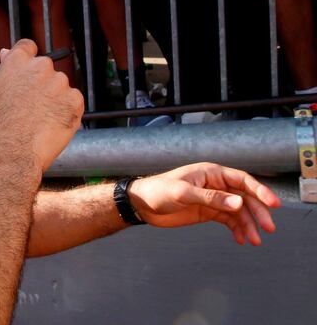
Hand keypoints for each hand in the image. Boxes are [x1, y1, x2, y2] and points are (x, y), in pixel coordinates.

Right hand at [0, 39, 83, 171]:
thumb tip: (6, 53)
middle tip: (35, 106)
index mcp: (16, 62)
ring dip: (55, 100)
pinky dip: (67, 113)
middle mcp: (40, 66)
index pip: (27, 47)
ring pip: (60, 87)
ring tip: (40, 122)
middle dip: (43, 83)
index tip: (29, 71)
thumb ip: (6, 73)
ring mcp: (60, 82)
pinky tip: (52, 126)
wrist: (11, 153)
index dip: (28, 58)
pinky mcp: (75, 99)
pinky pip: (73, 102)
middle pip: (46, 68)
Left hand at [128, 163, 280, 245]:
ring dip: (248, 225)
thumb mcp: (183, 193)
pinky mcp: (208, 212)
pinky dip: (236, 229)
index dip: (260, 191)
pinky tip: (241, 240)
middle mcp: (215, 185)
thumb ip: (211, 198)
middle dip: (258, 212)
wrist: (142, 205)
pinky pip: (228, 220)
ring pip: (238, 211)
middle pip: (244, 197)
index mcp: (211, 173)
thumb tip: (238, 202)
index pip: (242, 180)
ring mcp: (213, 199)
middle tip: (268, 229)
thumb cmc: (158, 191)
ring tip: (254, 241)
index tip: (273, 204)